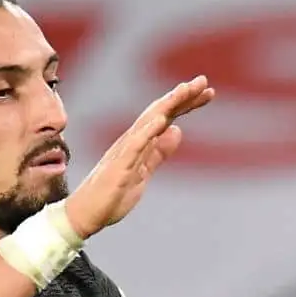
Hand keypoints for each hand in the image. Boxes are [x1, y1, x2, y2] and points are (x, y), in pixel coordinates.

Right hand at [63, 75, 215, 237]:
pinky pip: (134, 146)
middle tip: (204, 81)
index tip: (209, 92)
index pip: (167, 116)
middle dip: (182, 96)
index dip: (187, 103)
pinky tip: (161, 119)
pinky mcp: (119, 166)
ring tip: (185, 89)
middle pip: (160, 112)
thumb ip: (159, 152)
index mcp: (140, 142)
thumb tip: (177, 130)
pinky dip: (147, 131)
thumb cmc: (112, 194)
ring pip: (148, 122)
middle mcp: (132, 140)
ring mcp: (125, 152)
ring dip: (167, 105)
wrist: (86, 214)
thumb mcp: (144, 172)